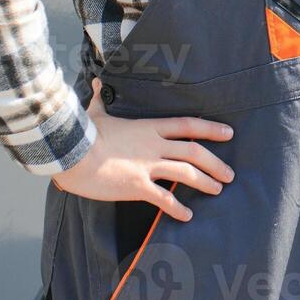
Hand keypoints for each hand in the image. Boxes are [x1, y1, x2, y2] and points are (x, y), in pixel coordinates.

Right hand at [50, 77, 235, 221]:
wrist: (70, 152)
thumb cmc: (83, 133)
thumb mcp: (96, 113)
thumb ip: (101, 99)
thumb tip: (96, 83)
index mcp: (149, 127)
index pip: (188, 125)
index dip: (211, 129)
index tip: (229, 133)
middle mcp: (154, 145)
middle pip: (194, 152)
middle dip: (215, 163)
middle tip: (230, 174)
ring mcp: (147, 166)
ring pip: (186, 173)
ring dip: (206, 182)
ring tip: (218, 190)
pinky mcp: (136, 186)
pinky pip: (164, 199)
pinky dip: (178, 209)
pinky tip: (188, 216)